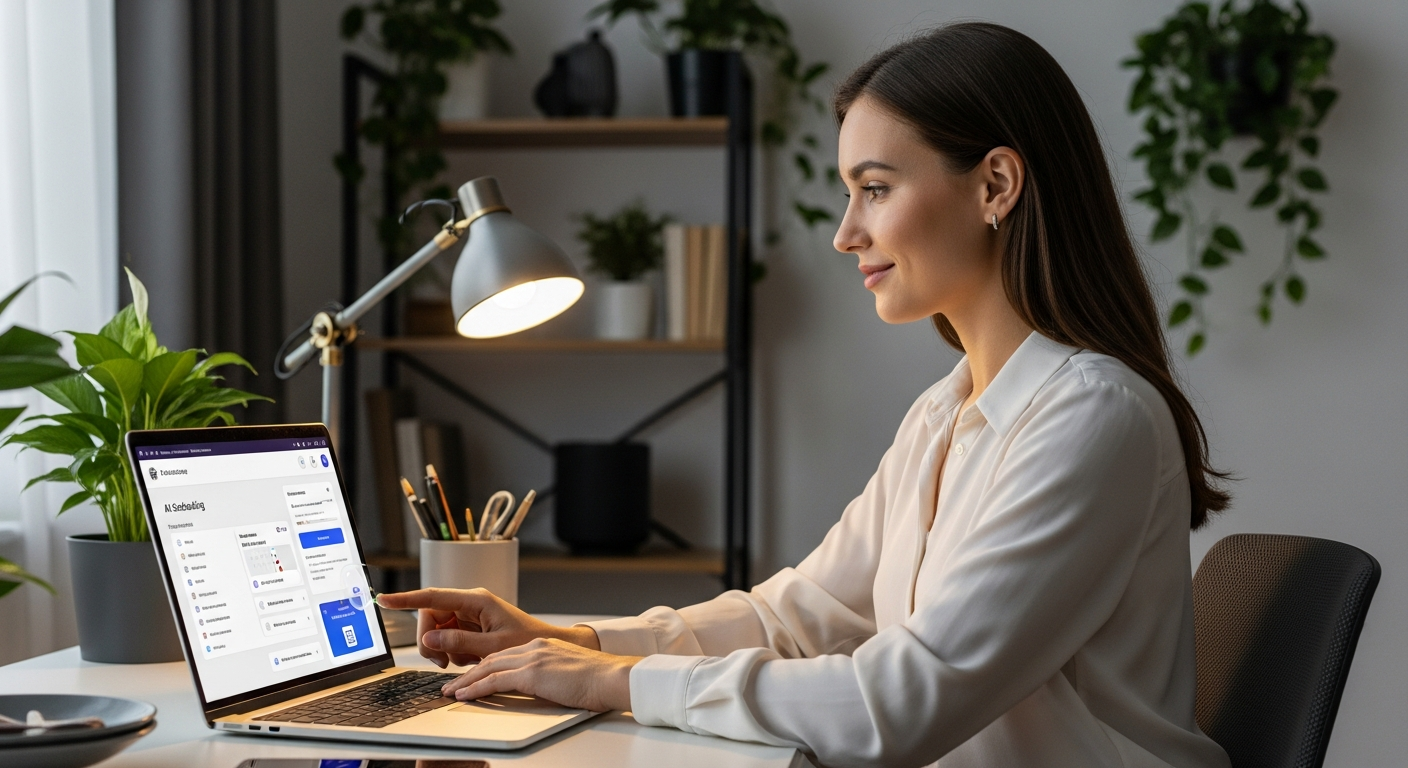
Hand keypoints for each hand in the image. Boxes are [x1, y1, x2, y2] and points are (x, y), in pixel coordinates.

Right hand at [375, 588, 598, 668]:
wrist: (544, 646)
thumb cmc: (526, 641)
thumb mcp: (492, 647)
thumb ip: (459, 642)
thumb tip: (429, 638)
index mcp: (475, 600)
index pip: (433, 597)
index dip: (406, 599)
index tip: (384, 599)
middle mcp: (468, 603)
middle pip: (429, 617)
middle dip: (430, 641)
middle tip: (442, 661)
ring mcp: (467, 614)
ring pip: (435, 630)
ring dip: (442, 649)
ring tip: (463, 661)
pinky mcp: (468, 625)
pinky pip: (446, 638)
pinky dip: (451, 652)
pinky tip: (467, 659)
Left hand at [442, 637, 638, 711]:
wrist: (612, 676)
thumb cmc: (598, 679)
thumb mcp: (568, 671)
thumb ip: (550, 673)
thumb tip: (542, 686)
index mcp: (543, 645)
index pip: (504, 655)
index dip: (484, 666)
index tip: (471, 676)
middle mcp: (534, 647)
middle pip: (491, 658)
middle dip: (469, 672)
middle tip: (452, 684)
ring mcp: (533, 658)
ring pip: (488, 668)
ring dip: (466, 681)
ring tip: (451, 691)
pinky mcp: (532, 673)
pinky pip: (495, 680)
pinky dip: (476, 688)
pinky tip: (465, 695)